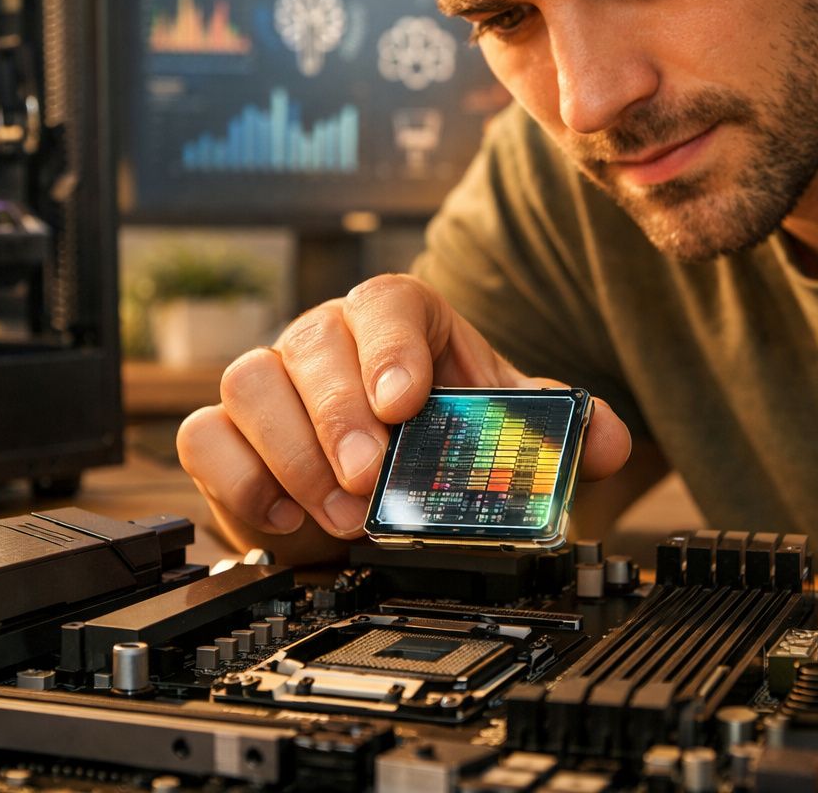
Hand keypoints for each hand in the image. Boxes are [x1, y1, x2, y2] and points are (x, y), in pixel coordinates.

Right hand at [177, 273, 631, 541]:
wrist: (374, 491)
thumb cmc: (431, 443)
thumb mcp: (498, 435)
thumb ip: (555, 432)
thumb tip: (610, 441)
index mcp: (398, 322)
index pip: (389, 301)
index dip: (392, 346)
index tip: (406, 402)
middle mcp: (326, 339)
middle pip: (313, 344)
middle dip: (341, 419)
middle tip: (372, 483)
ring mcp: (269, 380)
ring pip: (250, 382)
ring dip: (295, 454)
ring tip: (342, 513)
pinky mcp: (225, 431)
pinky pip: (206, 436)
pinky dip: (240, 479)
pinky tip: (284, 516)